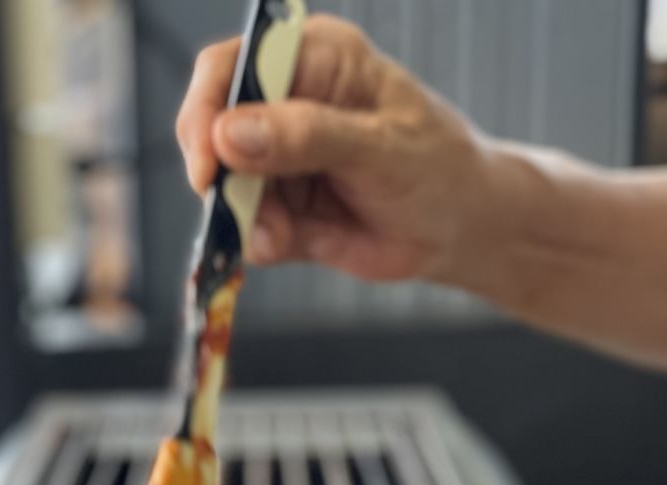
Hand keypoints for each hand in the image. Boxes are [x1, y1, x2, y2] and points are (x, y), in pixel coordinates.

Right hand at [176, 14, 494, 285]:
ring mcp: (276, 161)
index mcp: (313, 59)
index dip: (208, 109)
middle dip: (219, 175)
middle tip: (239, 210)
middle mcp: (285, 105)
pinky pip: (244, 227)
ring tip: (280, 236)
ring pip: (224, 186)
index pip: (232, 66)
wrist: (459, 230)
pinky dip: (256, 241)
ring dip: (241, 216)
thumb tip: (230, 134)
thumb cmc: (435, 167)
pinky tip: (284, 244)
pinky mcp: (278, 210)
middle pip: (211, 128)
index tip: (209, 163)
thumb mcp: (380, 147)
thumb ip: (308, 137)